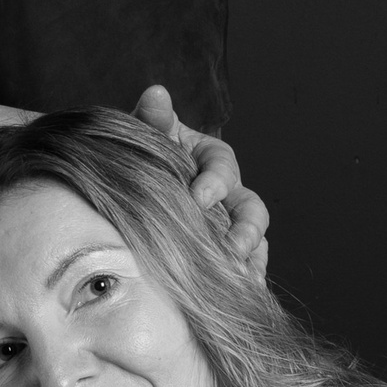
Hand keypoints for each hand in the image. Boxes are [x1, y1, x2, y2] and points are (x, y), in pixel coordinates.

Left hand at [132, 84, 269, 280]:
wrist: (130, 182)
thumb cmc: (143, 154)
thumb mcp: (145, 134)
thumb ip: (152, 118)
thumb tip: (156, 93)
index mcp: (210, 159)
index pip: (222, 166)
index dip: (215, 181)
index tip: (198, 196)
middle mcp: (228, 193)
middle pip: (250, 208)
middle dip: (245, 228)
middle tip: (231, 245)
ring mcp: (229, 225)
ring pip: (255, 241)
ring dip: (250, 258)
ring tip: (239, 276)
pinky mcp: (225, 252)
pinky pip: (246, 267)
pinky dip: (247, 279)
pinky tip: (242, 294)